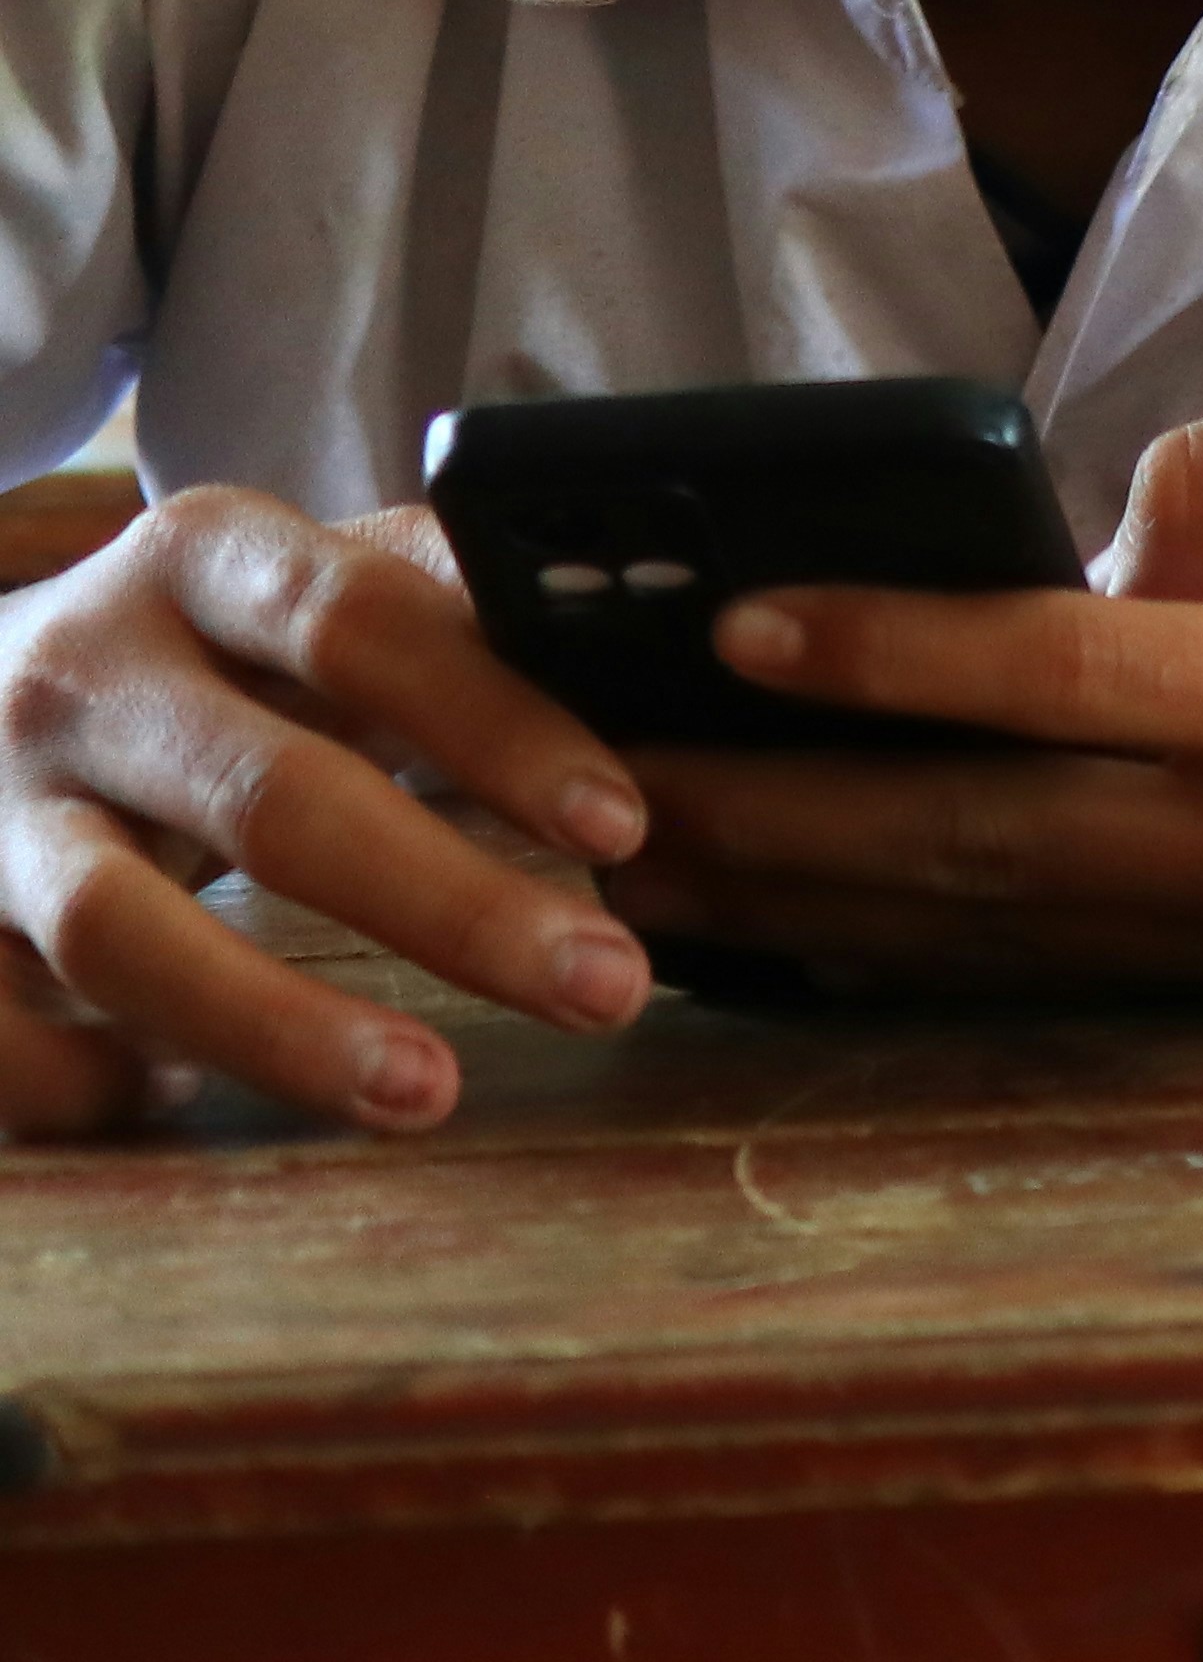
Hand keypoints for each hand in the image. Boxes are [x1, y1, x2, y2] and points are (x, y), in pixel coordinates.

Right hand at [0, 491, 650, 1136]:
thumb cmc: (206, 645)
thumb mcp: (309, 585)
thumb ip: (454, 605)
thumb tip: (657, 646)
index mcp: (203, 558)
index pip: (365, 625)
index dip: (497, 724)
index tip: (622, 822)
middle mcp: (86, 672)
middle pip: (273, 797)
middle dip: (452, 904)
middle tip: (608, 985)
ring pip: (121, 934)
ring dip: (280, 1024)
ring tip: (428, 1094)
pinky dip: (87, 1081)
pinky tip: (178, 1103)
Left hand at [615, 344, 1202, 998]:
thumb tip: (1098, 548)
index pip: (1051, 682)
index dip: (876, 654)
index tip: (724, 623)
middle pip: (976, 846)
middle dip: (766, 815)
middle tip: (585, 786)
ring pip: (1008, 938)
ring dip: (814, 906)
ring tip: (639, 870)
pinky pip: (1088, 974)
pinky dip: (935, 955)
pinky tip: (823, 930)